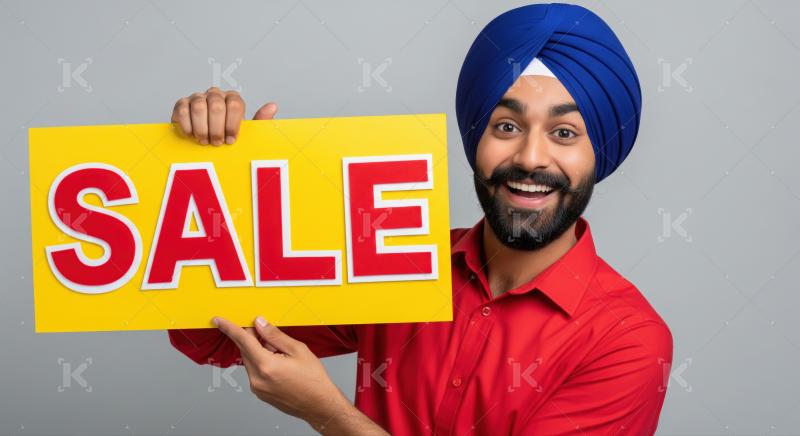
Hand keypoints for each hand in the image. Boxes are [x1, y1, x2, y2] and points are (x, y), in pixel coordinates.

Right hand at [170, 87, 277, 144]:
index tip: (231, 140)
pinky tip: (192, 135)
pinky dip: (188, 125)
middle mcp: (215, 94)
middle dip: (217, 129)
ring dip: (202, 129)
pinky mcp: (181, 104)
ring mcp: (197, 97)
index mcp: (233, 99)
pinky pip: (182, 110)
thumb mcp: (246, 132)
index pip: (235, 104)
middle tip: (217, 143)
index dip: (232, 124)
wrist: (205, 141)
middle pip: (216, 106)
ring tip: (205, 141)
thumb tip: (273, 106)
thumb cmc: (227, 136)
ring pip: (199, 107)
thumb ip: (260, 120)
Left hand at [213, 316, 385, 433]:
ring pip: (250, 361)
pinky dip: (262, 363)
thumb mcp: (298, 350)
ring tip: (281, 353)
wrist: (319, 405)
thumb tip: (260, 323)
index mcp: (266, 365)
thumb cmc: (314, 380)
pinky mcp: (260, 393)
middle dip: (253, 338)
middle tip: (268, 332)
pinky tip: (279, 364)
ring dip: (259, 351)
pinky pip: (255, 372)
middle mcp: (257, 379)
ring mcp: (257, 388)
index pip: (243, 340)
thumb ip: (275, 335)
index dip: (229, 328)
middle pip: (246, 350)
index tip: (219, 320)